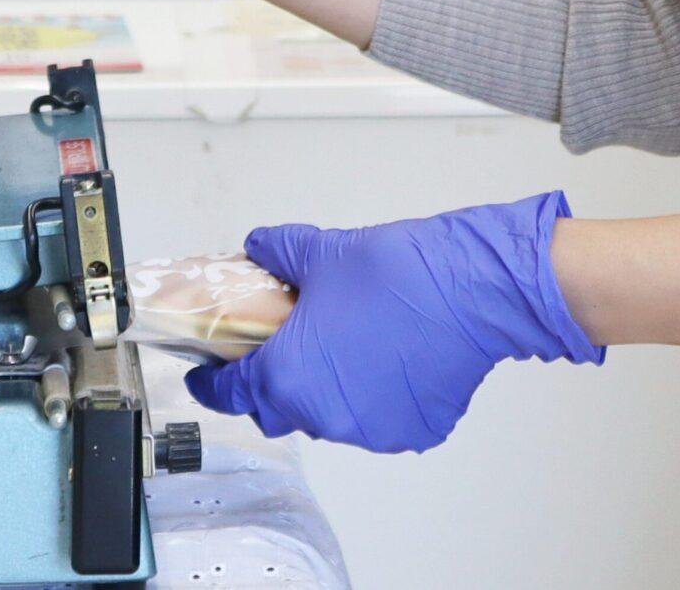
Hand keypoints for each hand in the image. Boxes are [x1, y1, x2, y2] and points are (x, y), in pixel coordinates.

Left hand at [184, 193, 601, 452]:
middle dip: (272, 383)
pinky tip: (388, 358)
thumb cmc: (400, 275)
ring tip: (345, 344)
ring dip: (327, 388)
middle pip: (279, 409)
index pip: (232, 393)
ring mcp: (373, 430)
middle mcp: (326, 415)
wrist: (472, 289)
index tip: (207, 376)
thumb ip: (277, 253)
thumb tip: (261, 248)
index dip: (214, 383)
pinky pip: (379, 418)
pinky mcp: (414, 431)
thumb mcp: (319, 252)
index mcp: (289, 377)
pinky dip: (375, 395)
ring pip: (332, 416)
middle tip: (281, 348)